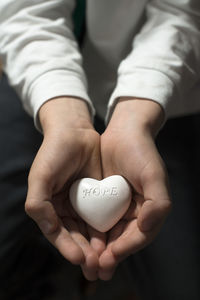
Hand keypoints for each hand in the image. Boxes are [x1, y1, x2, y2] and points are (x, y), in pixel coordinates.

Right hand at [25, 97, 105, 280]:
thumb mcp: (41, 175)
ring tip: (107, 259)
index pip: (57, 233)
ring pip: (89, 231)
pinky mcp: (98, 198)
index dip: (67, 247)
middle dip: (85, 253)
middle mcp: (64, 209)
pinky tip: (114, 239)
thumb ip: (38, 202)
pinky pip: (102, 217)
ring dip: (97, 246)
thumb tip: (48, 227)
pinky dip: (106, 230)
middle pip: (74, 236)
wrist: (76, 132)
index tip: (80, 258)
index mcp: (48, 207)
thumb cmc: (54, 152)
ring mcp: (82, 204)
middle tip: (96, 267)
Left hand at [99, 98, 171, 279]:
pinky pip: (98, 220)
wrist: (124, 132)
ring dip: (98, 250)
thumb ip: (158, 202)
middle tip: (95, 270)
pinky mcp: (105, 200)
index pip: (139, 236)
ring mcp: (119, 207)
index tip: (109, 257)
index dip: (125, 249)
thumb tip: (147, 227)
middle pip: (123, 240)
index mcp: (150, 210)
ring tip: (85, 262)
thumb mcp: (154, 174)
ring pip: (109, 234)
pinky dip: (91, 233)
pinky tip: (80, 240)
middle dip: (109, 256)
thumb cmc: (141, 152)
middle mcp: (136, 212)